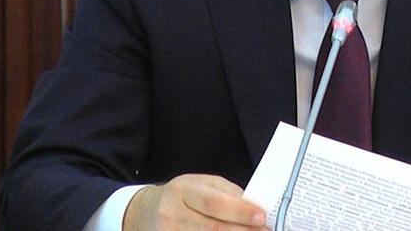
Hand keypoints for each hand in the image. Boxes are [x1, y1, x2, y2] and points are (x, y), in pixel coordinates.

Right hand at [123, 174, 268, 230]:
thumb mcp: (200, 184)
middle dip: (242, 230)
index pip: (214, 202)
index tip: (261, 216)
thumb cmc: (179, 196)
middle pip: (212, 228)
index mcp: (183, 191)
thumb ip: (226, 193)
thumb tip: (252, 205)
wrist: (146, 212)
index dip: (240, 211)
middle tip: (264, 230)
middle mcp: (172, 214)